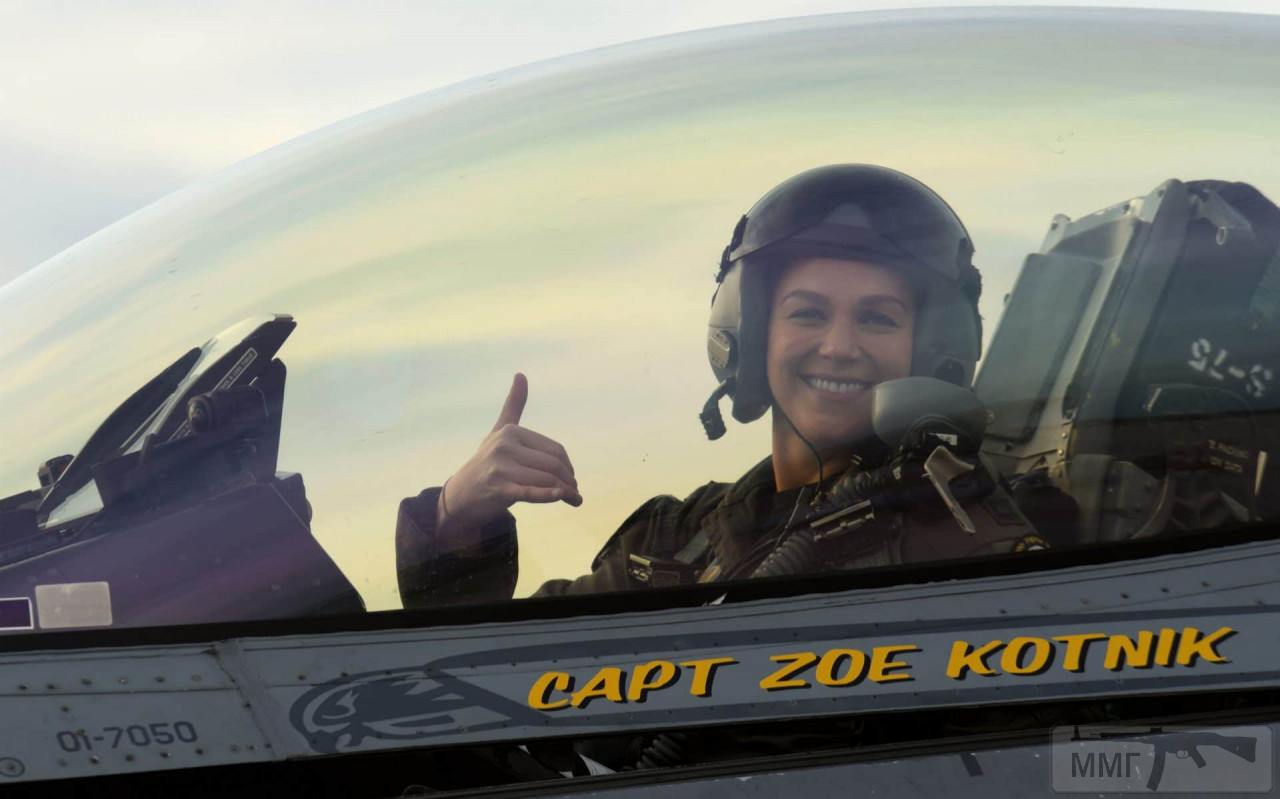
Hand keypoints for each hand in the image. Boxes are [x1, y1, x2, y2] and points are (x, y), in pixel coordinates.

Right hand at [436, 373, 581, 544]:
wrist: (460, 494)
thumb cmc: (486, 461)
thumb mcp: (499, 431)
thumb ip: (513, 405)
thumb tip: (521, 374)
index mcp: (511, 432)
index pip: (554, 449)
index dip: (568, 466)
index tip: (572, 478)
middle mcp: (504, 446)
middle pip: (552, 464)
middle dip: (569, 480)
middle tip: (576, 493)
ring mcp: (500, 468)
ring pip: (546, 479)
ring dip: (566, 492)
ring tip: (574, 500)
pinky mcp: (498, 489)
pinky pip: (530, 493)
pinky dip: (548, 495)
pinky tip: (560, 497)